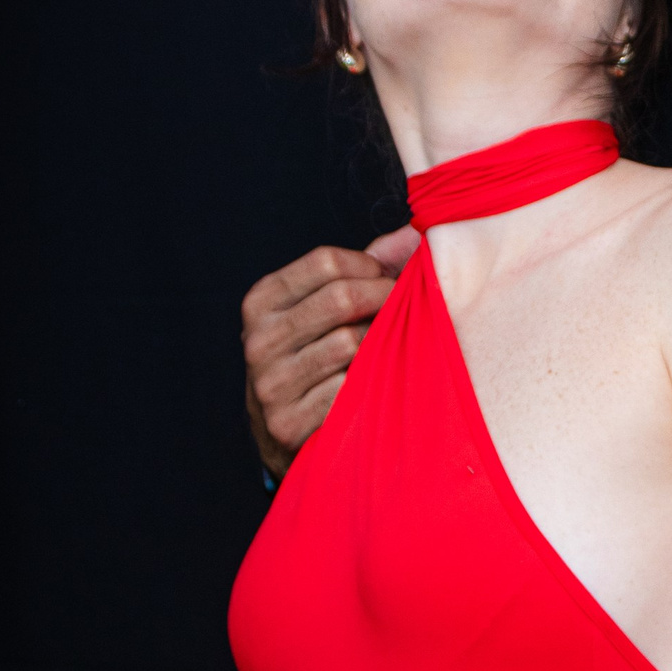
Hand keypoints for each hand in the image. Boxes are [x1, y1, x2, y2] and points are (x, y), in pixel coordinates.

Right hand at [241, 228, 417, 473]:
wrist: (284, 437)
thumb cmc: (317, 359)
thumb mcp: (324, 310)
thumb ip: (365, 270)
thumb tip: (413, 233)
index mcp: (261, 302)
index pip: (326, 261)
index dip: (371, 267)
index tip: (389, 282)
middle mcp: (258, 340)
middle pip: (341, 297)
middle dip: (386, 299)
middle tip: (406, 312)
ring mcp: (270, 383)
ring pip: (351, 343)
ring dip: (382, 345)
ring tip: (390, 350)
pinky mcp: (288, 423)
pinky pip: (351, 390)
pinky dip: (372, 385)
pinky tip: (376, 387)